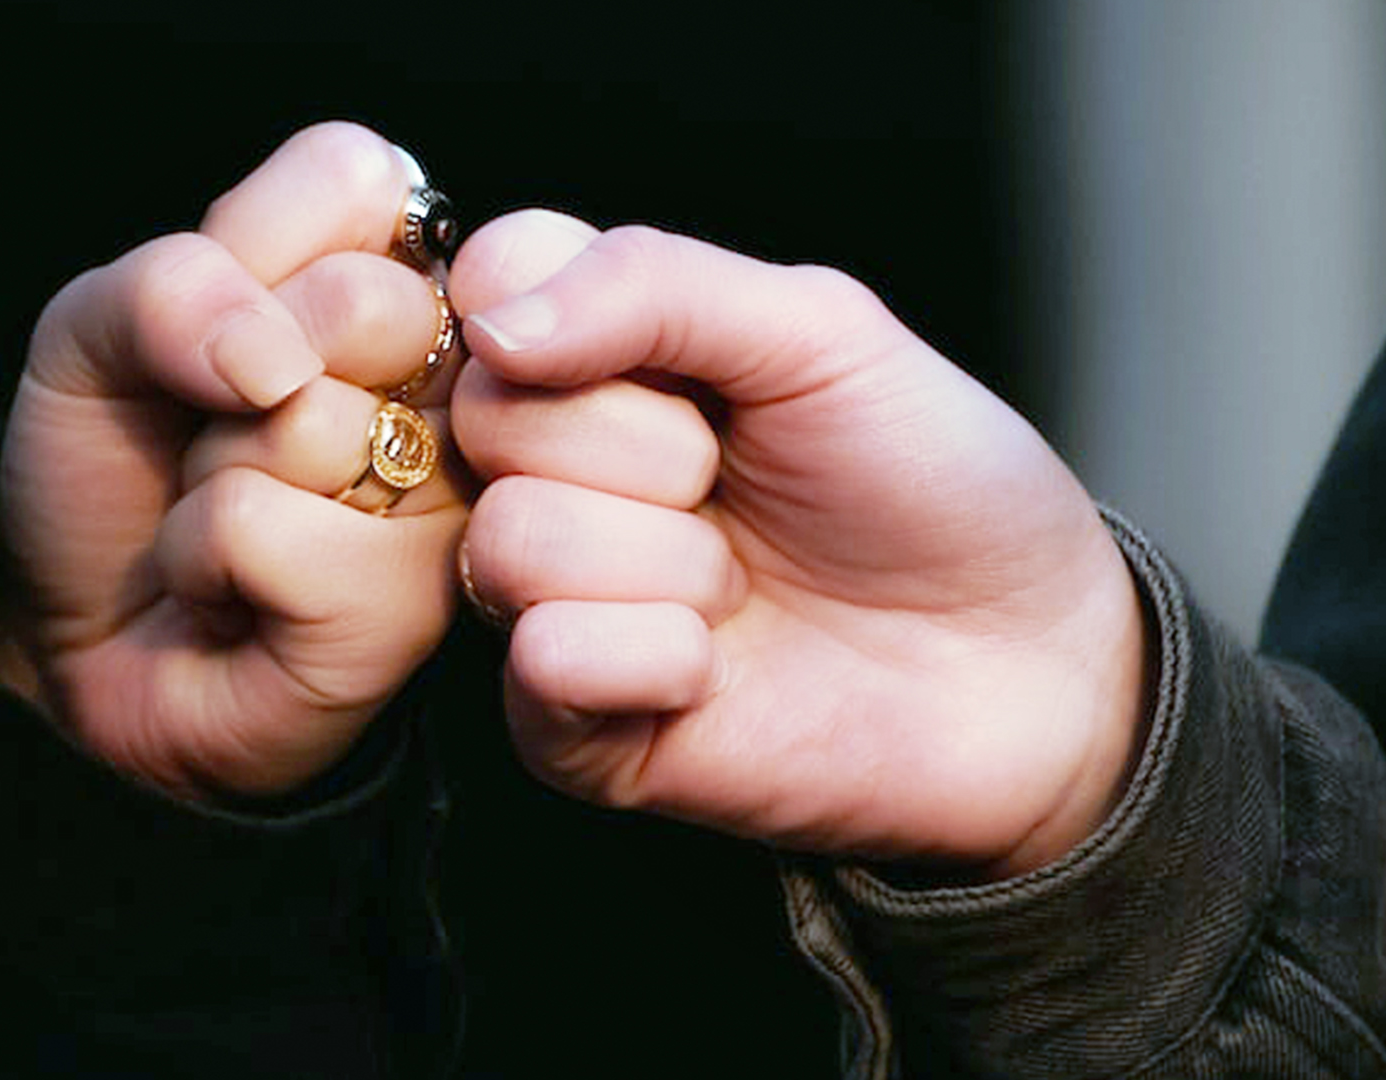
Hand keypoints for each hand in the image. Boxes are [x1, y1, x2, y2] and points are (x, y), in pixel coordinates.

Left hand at [0, 123, 465, 801]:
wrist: (78, 634)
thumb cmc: (116, 472)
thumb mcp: (93, 335)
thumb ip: (169, 287)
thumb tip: (273, 358)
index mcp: (399, 281)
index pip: (363, 177)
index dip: (248, 250)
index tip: (224, 330)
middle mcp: (457, 384)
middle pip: (363, 302)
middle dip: (230, 372)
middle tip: (225, 429)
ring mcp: (454, 500)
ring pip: (311, 424)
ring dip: (214, 475)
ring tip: (228, 517)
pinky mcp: (415, 607)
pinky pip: (271, 531)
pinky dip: (206, 558)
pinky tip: (235, 592)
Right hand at [450, 211, 1148, 877]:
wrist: (1032, 665)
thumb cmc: (938, 487)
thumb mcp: (824, 334)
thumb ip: (653, 284)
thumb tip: (497, 320)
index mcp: (602, 358)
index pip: (486, 284)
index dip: (558, 311)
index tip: (673, 359)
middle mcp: (557, 473)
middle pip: (490, 416)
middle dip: (650, 447)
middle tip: (734, 478)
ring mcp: (555, 600)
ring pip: (513, 541)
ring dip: (667, 563)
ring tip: (741, 582)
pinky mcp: (570, 726)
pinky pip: (544, 662)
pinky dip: (654, 658)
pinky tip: (718, 665)